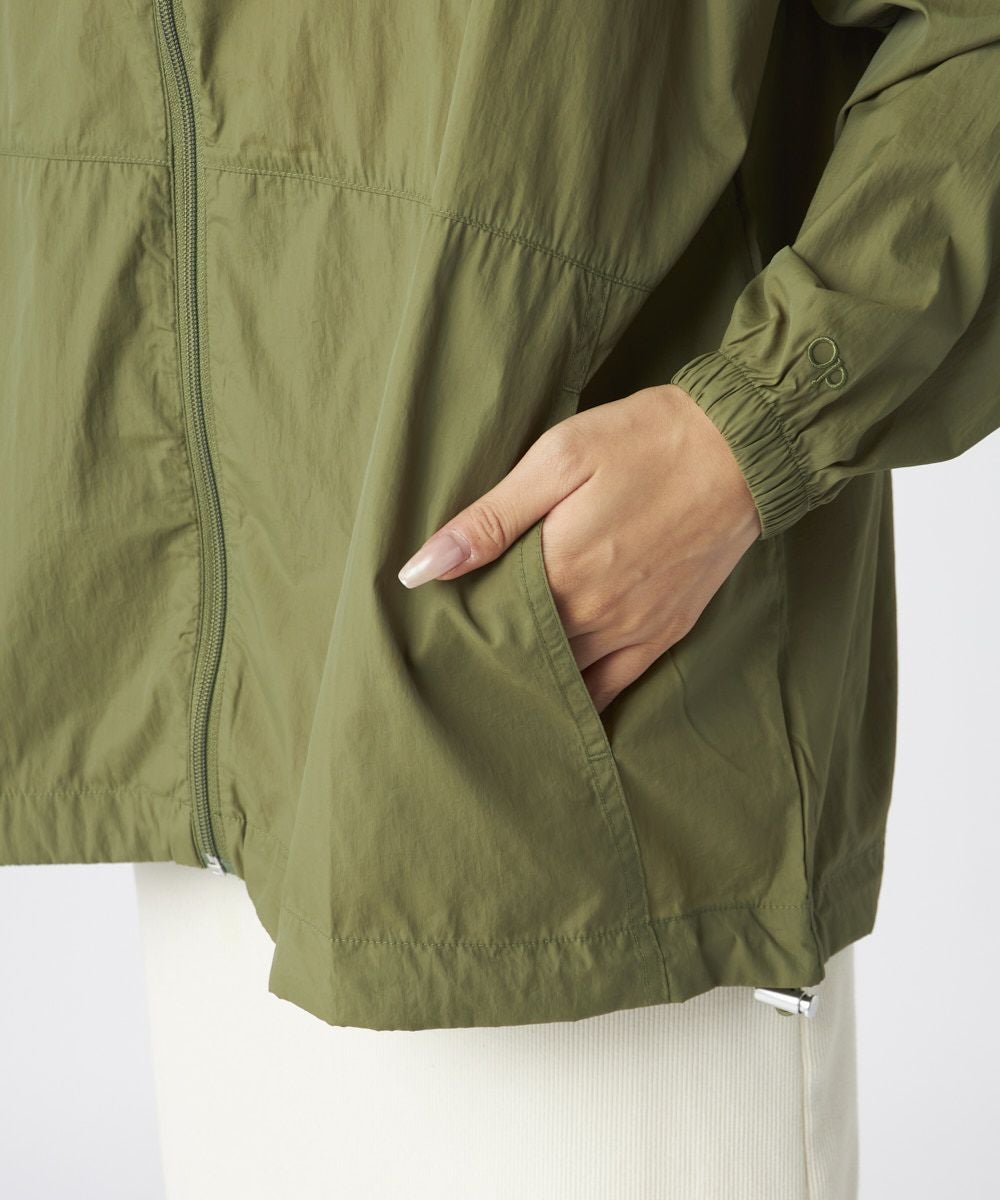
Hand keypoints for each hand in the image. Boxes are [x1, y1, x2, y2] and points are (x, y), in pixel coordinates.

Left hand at [397, 384, 761, 712]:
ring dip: (532, 680)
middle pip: (524, 656)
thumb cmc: (644, 441)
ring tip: (500, 678)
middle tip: (460, 656)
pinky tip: (557, 705)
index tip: (438, 626)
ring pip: (566, 679)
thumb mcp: (559, 458)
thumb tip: (421, 570)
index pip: (489, 624)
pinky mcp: (666, 632)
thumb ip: (490, 519)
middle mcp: (596, 615)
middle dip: (492, 656)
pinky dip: (582, 700)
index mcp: (561, 571)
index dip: (461, 627)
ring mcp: (634, 630)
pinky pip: (615, 688)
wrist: (742, 448)